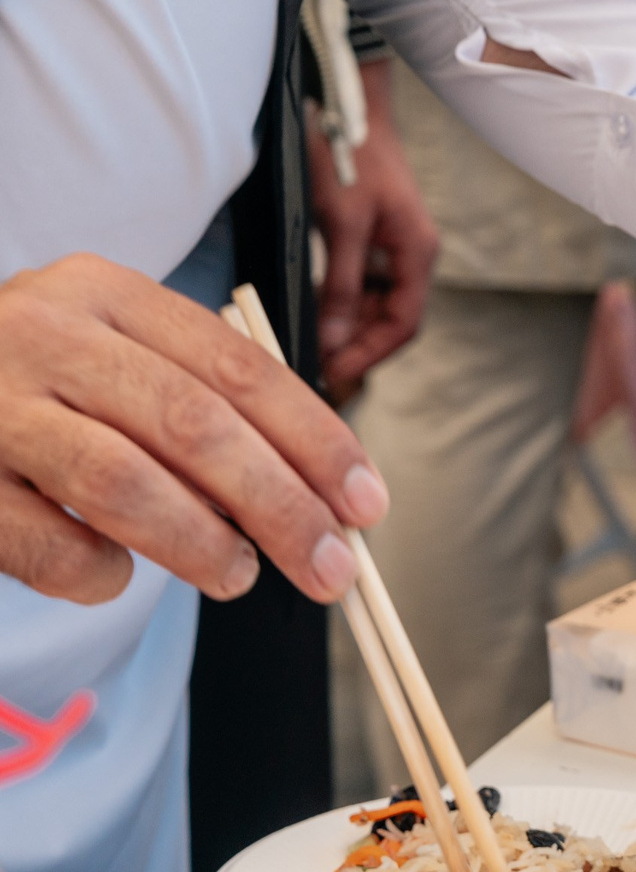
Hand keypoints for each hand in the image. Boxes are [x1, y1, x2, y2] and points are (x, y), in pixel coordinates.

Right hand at [0, 256, 389, 604]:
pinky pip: (39, 538)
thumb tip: (314, 493)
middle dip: (279, 505)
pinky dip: (93, 569)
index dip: (315, 440)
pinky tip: (116, 576)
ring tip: (239, 578)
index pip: (241, 368)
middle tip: (329, 569)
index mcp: (108, 293)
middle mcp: (46, 333)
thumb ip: (198, 402)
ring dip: (198, 542)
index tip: (365, 504)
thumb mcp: (111, 354)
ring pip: (120, 480)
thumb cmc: (32, 377)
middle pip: (195, 425)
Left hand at [306, 62, 438, 399]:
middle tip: (314, 372)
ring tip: (309, 347)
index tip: (332, 376)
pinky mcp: (371, 239)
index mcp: (417, 254)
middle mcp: (411, 256)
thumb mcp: (342, 224)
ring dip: (346, 329)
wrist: (346, 107)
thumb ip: (343, 286)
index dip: (369, 355)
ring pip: (375, 306)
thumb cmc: (349, 157)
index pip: (403, 325)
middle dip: (356, 349)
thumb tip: (333, 341)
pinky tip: (312, 312)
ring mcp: (393, 248)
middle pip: (390, 321)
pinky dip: (339, 304)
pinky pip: (361, 286)